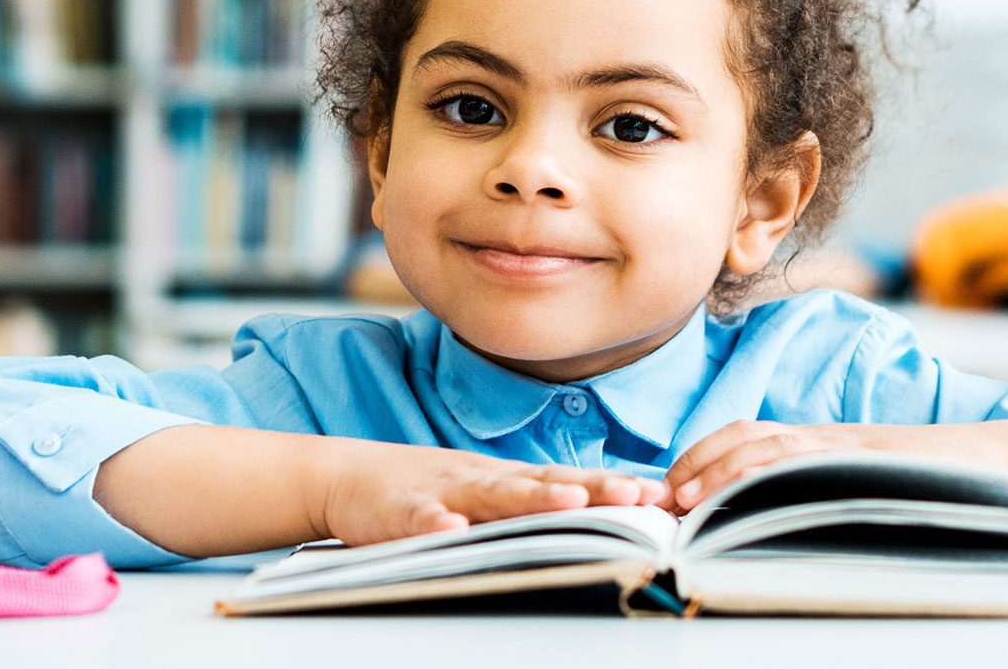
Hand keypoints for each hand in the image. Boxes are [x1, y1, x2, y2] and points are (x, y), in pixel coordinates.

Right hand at [315, 440, 668, 546]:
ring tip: (569, 502)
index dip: (612, 487)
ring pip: (491, 494)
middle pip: (542, 482)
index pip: (567, 480)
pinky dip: (433, 523)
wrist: (346, 476)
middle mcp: (481, 479)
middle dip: (592, 489)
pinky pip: (419, 517)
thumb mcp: (481, 495)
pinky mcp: (399, 509)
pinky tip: (449, 530)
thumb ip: (526, 505)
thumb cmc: (422, 491)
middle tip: (637, 496)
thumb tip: (589, 518)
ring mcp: (442, 491)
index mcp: (504, 480)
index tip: (661, 495)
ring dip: (530, 498)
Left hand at [662, 420, 922, 511]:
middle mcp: (824, 439)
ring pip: (769, 445)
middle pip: (745, 434)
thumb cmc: (926, 481)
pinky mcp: (869, 462)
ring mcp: (845, 448)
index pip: (745, 435)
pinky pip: (814, 462)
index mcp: (817, 444)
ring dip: (721, 471)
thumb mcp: (858, 482)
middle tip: (664, 496)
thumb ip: (813, 489)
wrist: (993, 464)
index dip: (700, 456)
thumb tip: (760, 519)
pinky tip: (749, 490)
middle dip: (696, 461)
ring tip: (688, 500)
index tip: (668, 486)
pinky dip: (775, 472)